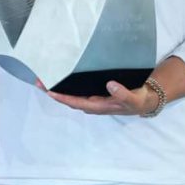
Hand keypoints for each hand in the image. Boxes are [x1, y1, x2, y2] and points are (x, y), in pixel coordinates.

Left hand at [41, 79, 161, 116]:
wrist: (145, 101)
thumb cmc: (138, 101)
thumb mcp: (133, 99)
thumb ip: (122, 93)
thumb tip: (110, 85)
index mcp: (100, 106)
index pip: (77, 102)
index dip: (62, 98)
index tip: (49, 91)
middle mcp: (93, 103)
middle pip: (70, 99)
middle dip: (54, 92)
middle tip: (38, 82)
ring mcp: (94, 99)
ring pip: (73, 95)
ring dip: (59, 89)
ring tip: (45, 79)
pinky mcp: (96, 93)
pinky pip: (79, 90)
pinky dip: (69, 85)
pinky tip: (62, 77)